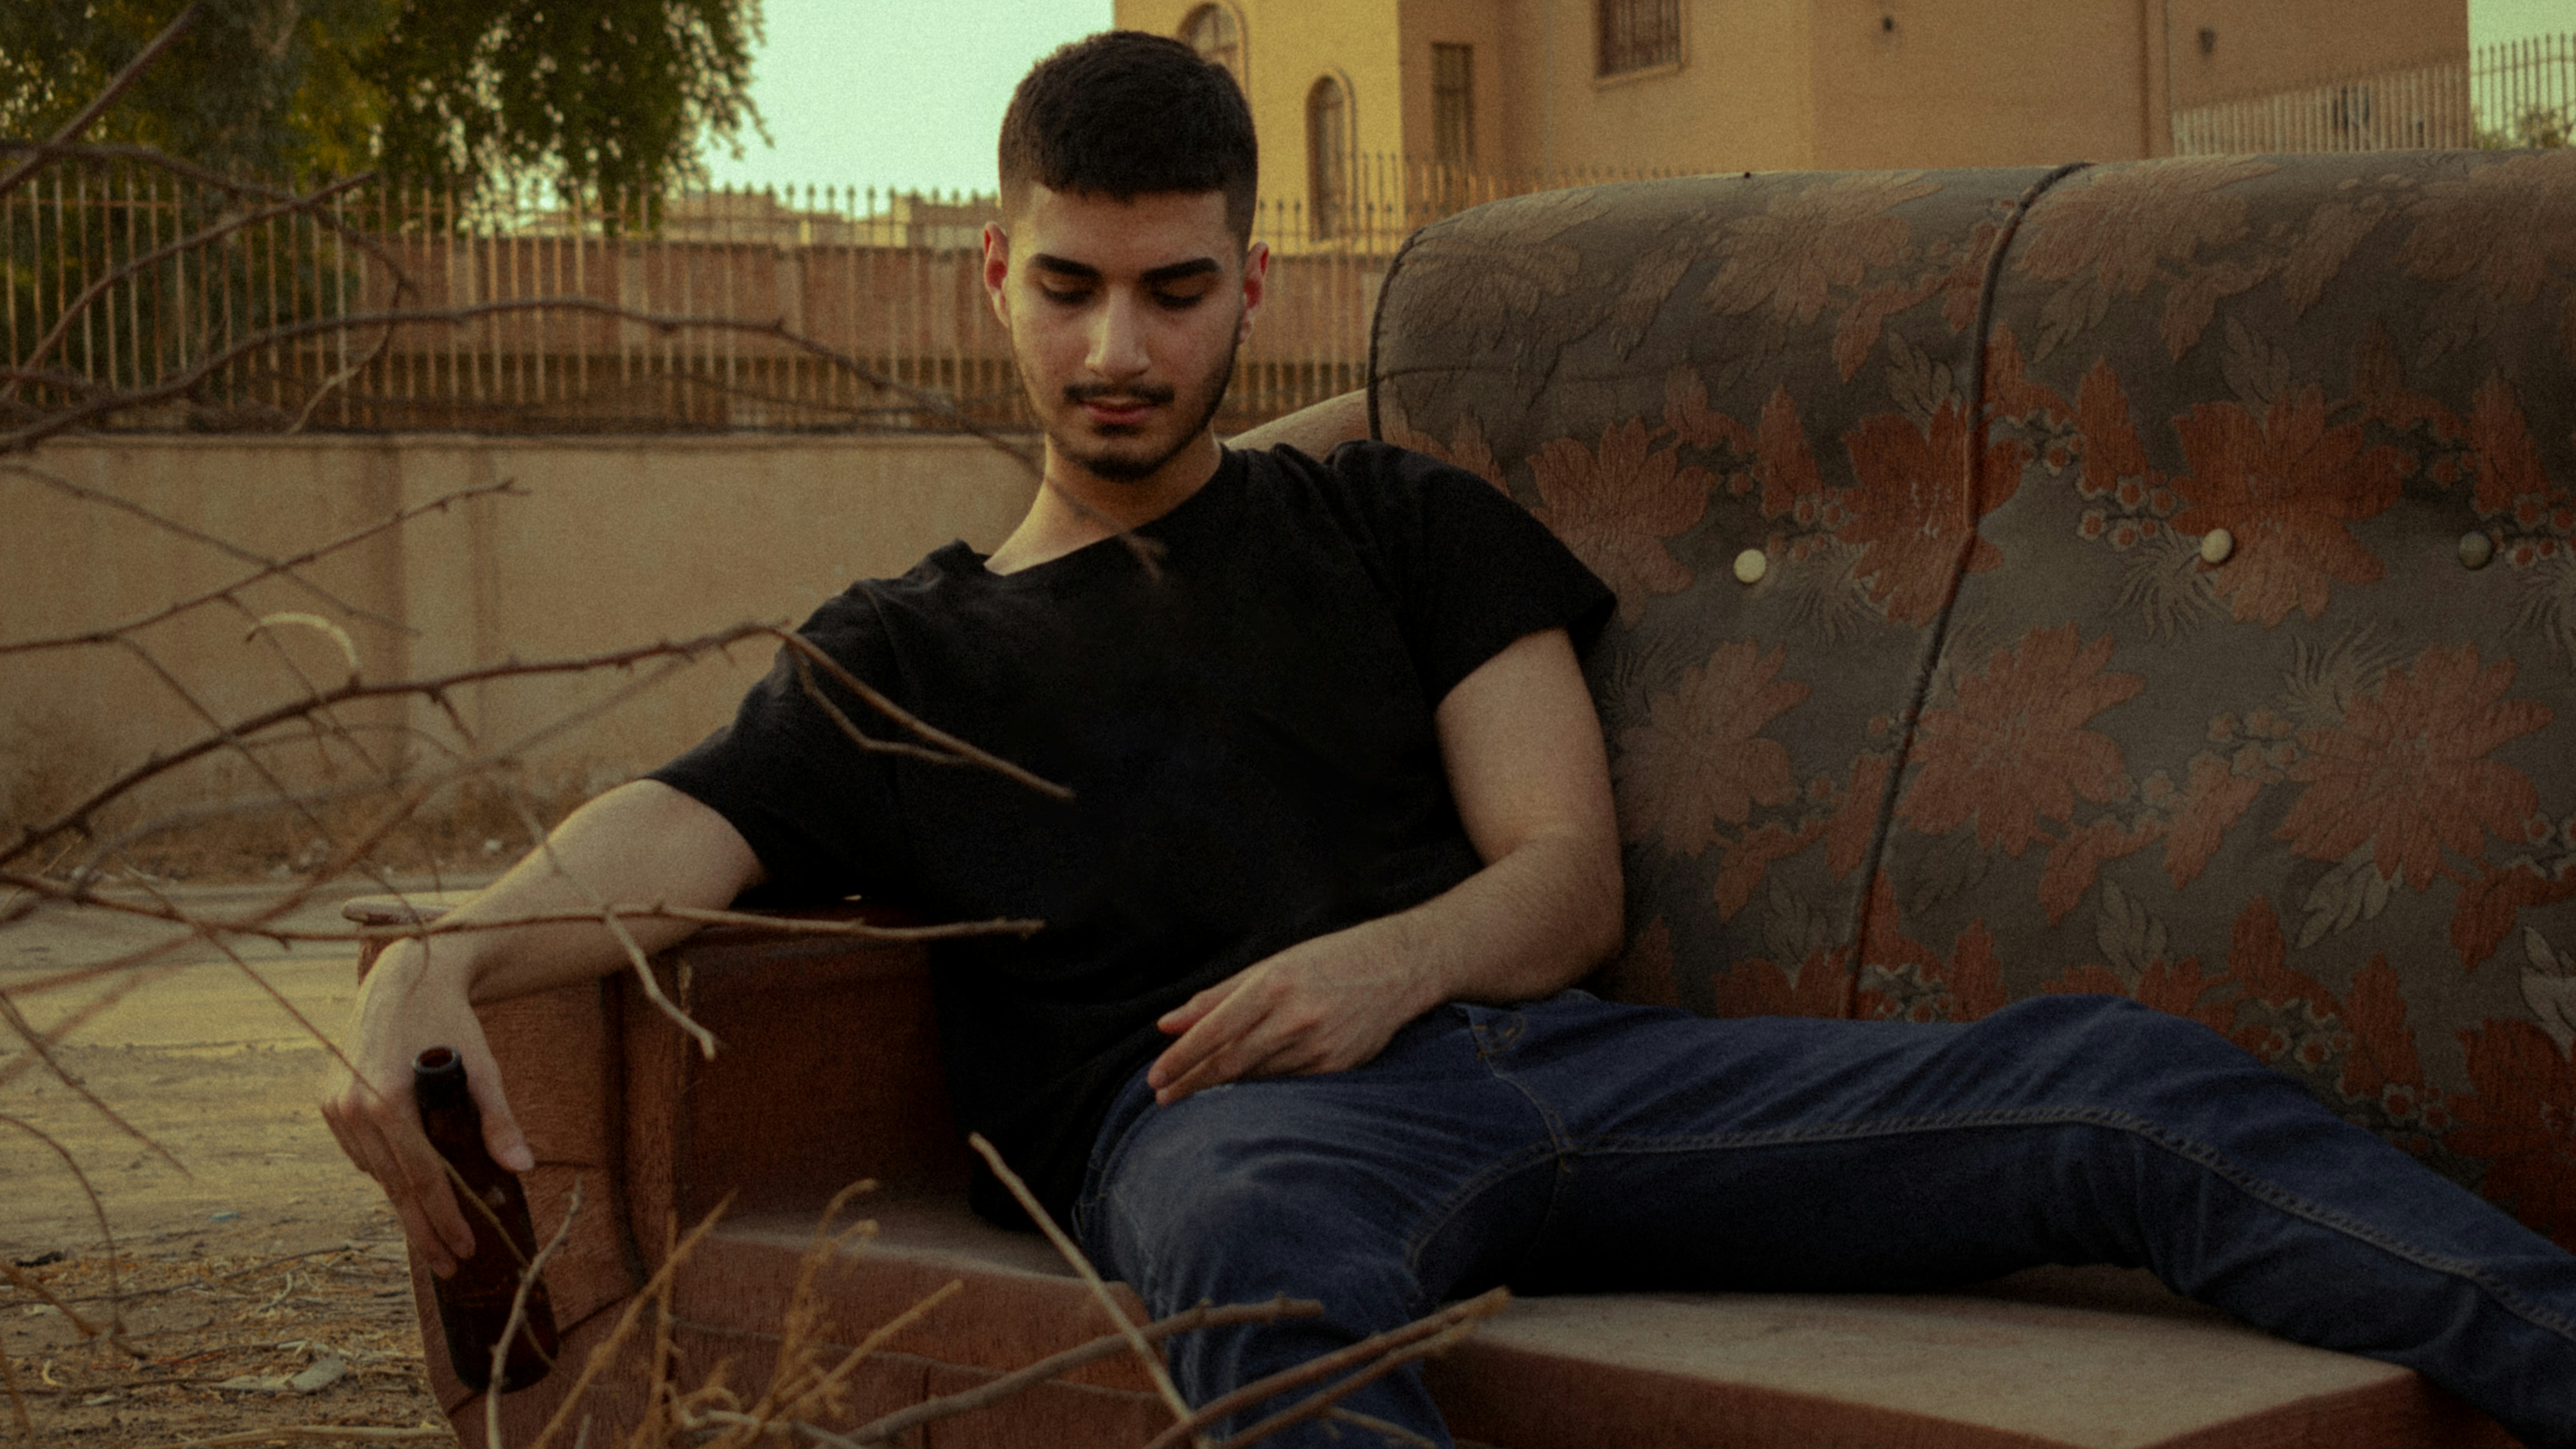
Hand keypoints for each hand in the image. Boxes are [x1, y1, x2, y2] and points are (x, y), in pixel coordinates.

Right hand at [317, 942, 531, 1276]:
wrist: (404, 976)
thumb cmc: (450, 1021)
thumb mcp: (481, 1068)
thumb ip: (498, 1120)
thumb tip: (522, 1169)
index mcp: (388, 1101)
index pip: (421, 1179)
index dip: (445, 1219)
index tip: (465, 1250)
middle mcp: (353, 1108)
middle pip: (394, 1187)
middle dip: (424, 1230)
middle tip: (450, 1266)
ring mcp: (335, 1106)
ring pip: (376, 1174)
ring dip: (404, 1206)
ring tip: (434, 1239)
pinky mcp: (329, 1102)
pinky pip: (361, 1153)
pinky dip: (386, 1174)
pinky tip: (409, 1192)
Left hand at [1146, 922, 1431, 1105]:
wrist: (1398, 968)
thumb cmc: (1327, 961)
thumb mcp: (1270, 966)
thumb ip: (1217, 997)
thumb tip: (1167, 1025)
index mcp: (1274, 984)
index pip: (1214, 1032)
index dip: (1180, 1059)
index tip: (1154, 1078)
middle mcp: (1295, 1017)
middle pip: (1229, 1062)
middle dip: (1191, 1082)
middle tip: (1162, 1097)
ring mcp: (1318, 1045)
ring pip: (1255, 1077)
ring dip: (1220, 1089)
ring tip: (1190, 1095)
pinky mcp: (1336, 1066)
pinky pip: (1285, 1084)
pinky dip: (1258, 1089)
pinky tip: (1239, 1093)